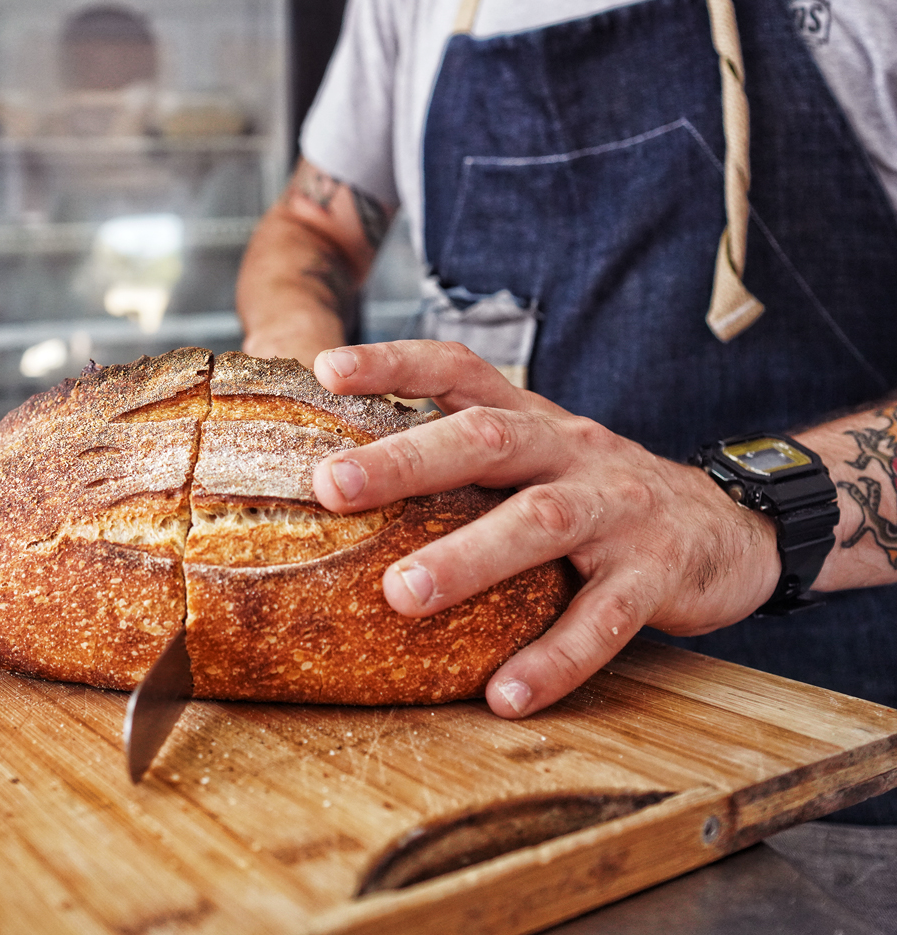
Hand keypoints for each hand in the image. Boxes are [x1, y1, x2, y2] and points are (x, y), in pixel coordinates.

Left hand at [310, 340, 781, 717]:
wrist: (727, 526)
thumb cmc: (600, 492)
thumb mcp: (541, 456)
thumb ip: (471, 460)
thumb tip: (358, 475)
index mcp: (534, 420)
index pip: (461, 371)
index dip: (396, 362)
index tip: (328, 369)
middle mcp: (572, 450)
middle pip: (488, 440)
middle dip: (407, 460)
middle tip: (331, 486)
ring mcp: (617, 509)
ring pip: (541, 521)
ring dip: (468, 557)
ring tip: (402, 594)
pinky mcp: (656, 574)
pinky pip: (604, 619)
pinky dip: (555, 657)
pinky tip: (505, 694)